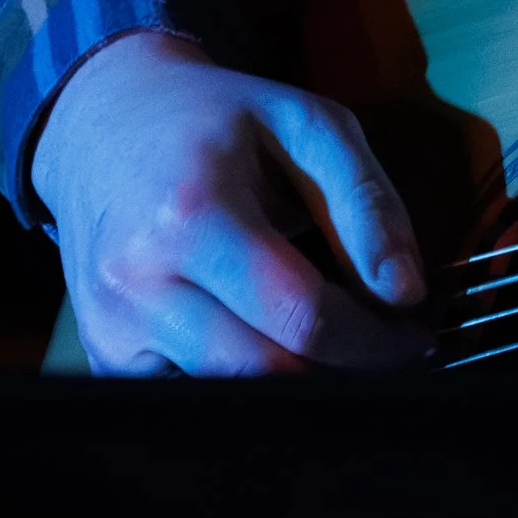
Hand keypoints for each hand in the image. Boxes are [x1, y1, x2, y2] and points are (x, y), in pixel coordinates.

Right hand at [30, 31, 428, 375]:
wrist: (105, 121)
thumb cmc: (218, 119)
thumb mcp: (305, 123)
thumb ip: (364, 200)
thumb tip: (405, 291)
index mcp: (192, 215)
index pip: (301, 315)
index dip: (373, 340)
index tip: (414, 337)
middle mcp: (137, 281)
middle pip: (265, 372)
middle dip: (342, 372)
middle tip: (385, 350)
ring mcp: (110, 326)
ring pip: (228, 398)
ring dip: (295, 383)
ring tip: (331, 340)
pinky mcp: (103, 352)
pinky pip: (190, 393)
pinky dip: (240, 381)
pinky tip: (264, 338)